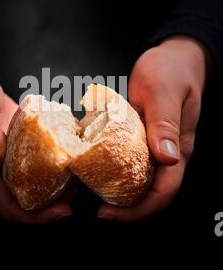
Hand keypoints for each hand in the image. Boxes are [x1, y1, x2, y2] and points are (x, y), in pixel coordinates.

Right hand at [0, 66, 72, 223]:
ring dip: (61, 181)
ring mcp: (13, 155)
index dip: (33, 216)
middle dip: (56, 202)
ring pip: (39, 179)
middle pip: (29, 199)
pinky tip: (75, 146)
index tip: (60, 211)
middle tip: (78, 189)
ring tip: (80, 169)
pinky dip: (59, 155)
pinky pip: (43, 154)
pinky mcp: (24, 140)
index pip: (7, 205)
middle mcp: (0, 167)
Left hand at [99, 36, 210, 221]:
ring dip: (117, 192)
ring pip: (138, 180)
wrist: (173, 56)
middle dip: (125, 208)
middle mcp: (166, 153)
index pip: (163, 192)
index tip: (109, 214)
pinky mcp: (140, 137)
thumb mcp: (164, 93)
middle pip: (150, 193)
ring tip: (90, 192)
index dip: (139, 210)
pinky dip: (111, 167)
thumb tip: (167, 158)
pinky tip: (90, 165)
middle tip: (97, 210)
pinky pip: (127, 160)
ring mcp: (153, 146)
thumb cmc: (172, 70)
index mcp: (178, 149)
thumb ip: (165, 124)